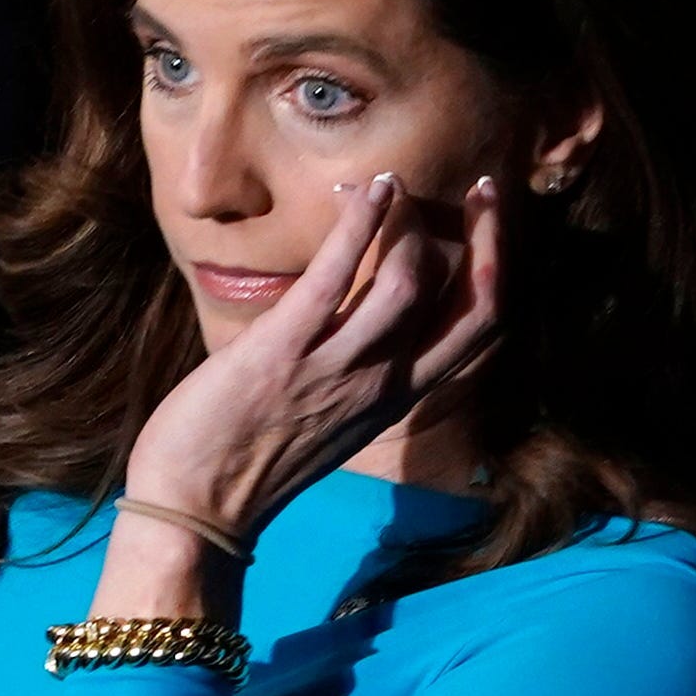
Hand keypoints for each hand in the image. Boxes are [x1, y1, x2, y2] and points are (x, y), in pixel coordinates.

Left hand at [124, 174, 502, 542]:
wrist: (196, 508)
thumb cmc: (248, 461)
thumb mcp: (326, 419)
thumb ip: (353, 371)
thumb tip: (353, 315)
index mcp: (397, 398)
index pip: (477, 331)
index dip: (498, 271)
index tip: (492, 226)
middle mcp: (382, 384)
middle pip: (469, 304)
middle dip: (488, 238)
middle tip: (486, 188)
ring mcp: (337, 369)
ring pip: (408, 283)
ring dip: (413, 225)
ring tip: (396, 188)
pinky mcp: (284, 350)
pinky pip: (336, 275)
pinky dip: (362, 223)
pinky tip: (371, 189)